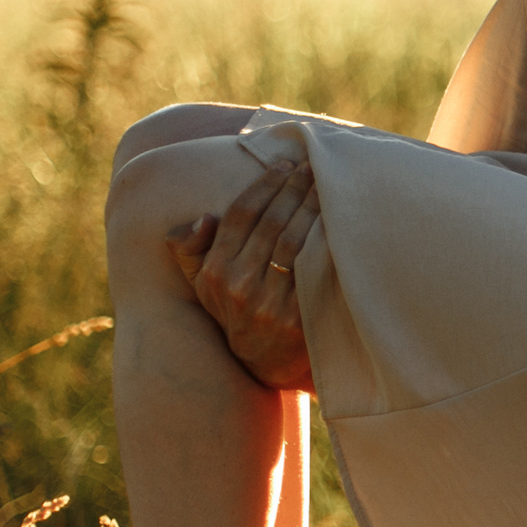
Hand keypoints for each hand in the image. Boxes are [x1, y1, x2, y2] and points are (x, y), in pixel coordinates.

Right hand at [166, 159, 320, 393]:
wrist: (262, 363)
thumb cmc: (233, 310)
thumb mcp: (201, 283)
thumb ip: (189, 248)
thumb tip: (204, 218)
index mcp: (216, 272)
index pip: (239, 215)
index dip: (263, 185)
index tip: (283, 164)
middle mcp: (240, 286)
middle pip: (271, 223)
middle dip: (293, 188)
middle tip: (312, 166)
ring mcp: (270, 304)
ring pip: (294, 241)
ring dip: (312, 206)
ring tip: (326, 183)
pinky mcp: (300, 318)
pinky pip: (316, 268)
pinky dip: (326, 239)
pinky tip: (337, 219)